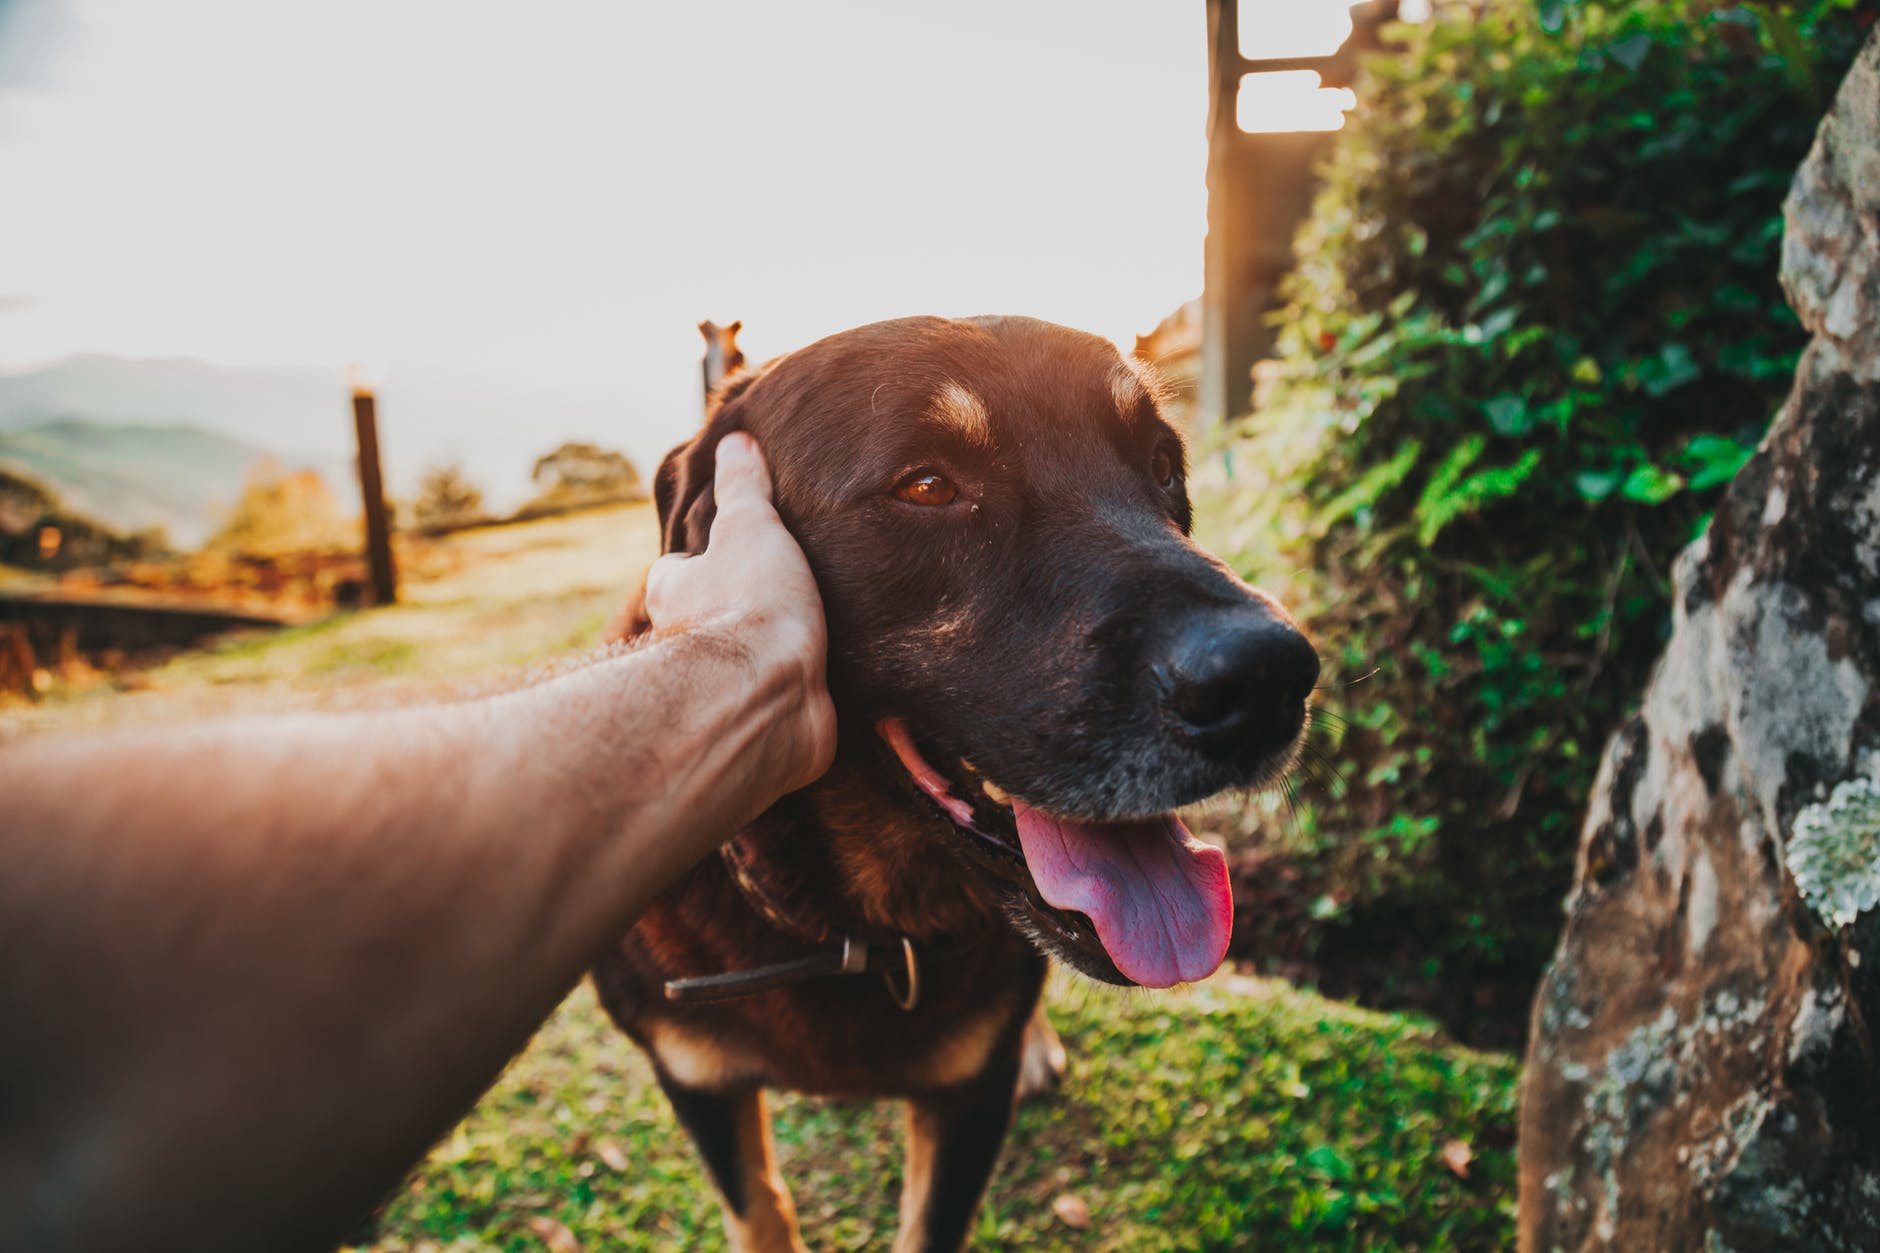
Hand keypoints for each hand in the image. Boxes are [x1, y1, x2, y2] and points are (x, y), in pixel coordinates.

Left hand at [640, 433, 836, 797]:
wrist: (769, 697)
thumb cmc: (750, 606)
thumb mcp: (750, 527)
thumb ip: (744, 487)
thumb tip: (736, 440)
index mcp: (675, 593)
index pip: (677, 570)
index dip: (700, 560)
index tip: (731, 551)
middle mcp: (686, 647)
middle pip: (703, 622)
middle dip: (731, 613)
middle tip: (777, 596)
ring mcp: (724, 691)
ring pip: (740, 668)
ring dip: (767, 659)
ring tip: (815, 638)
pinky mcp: (762, 728)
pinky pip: (780, 708)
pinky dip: (798, 699)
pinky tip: (830, 687)